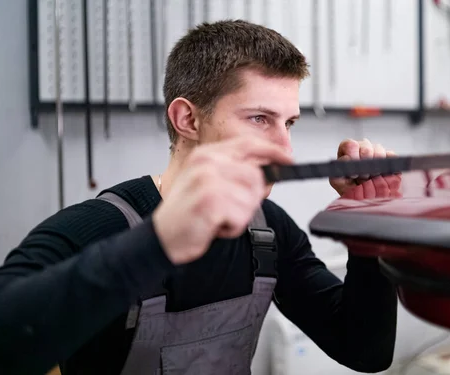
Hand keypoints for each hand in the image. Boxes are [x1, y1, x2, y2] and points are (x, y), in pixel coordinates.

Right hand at [152, 136, 292, 264]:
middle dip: (250, 199)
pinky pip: (241, 216)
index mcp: (206, 155)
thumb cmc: (187, 213)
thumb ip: (236, 173)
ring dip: (239, 216)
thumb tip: (270, 171)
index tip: (288, 159)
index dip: (272, 150)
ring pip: (251, 198)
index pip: (248, 143)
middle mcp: (206, 163)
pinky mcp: (209, 202)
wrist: (162, 238)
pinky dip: (232, 228)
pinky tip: (214, 226)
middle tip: (229, 210)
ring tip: (218, 217)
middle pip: (255, 176)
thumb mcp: (209, 184)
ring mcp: (207, 181)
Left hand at [329, 138, 401, 198]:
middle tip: (362, 177)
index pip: (351, 144)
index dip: (352, 157)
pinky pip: (391, 157)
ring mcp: (377, 150)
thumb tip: (347, 158)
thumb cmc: (348, 187)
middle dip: (364, 166)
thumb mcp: (338, 181)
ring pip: (379, 151)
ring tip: (370, 178)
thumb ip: (338, 169)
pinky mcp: (389, 157)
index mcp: (348, 148)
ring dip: (375, 169)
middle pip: (366, 147)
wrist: (362, 197)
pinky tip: (382, 176)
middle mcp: (363, 146)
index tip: (353, 173)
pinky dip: (387, 168)